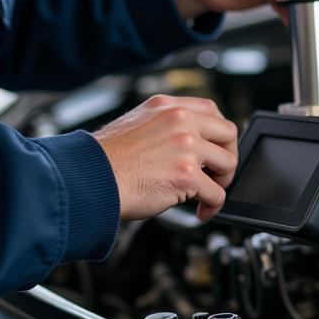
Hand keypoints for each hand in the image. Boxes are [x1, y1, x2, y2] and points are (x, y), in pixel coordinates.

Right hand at [94, 95, 237, 222]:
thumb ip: (165, 125)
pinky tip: (200, 212)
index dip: (218, 134)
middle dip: (227, 157)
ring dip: (221, 183)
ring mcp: (185, 145)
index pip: (212, 110)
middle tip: (216, 175)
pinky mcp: (187, 175)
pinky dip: (212, 207)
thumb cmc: (106, 160)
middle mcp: (179, 120)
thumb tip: (190, 141)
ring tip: (205, 194)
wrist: (89, 179)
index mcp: (168, 106)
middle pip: (229, 133)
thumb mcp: (137, 124)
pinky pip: (217, 193)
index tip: (216, 149)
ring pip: (228, 163)